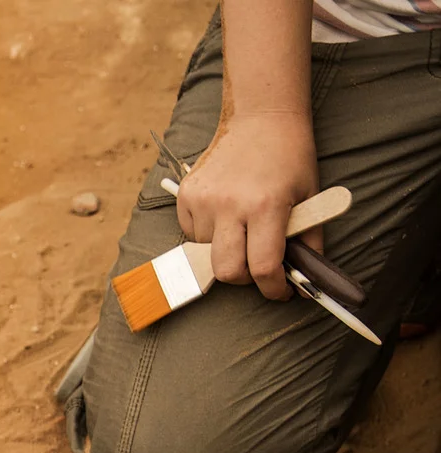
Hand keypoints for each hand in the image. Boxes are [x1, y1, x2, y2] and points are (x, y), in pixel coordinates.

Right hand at [179, 111, 320, 299]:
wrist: (260, 118)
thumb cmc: (289, 156)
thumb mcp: (309, 195)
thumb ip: (308, 239)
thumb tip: (306, 277)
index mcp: (266, 205)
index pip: (263, 267)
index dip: (274, 287)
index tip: (281, 291)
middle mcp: (230, 205)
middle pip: (227, 271)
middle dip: (244, 278)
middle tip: (257, 267)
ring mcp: (203, 200)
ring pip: (207, 253)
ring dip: (226, 251)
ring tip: (242, 227)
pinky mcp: (186, 196)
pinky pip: (192, 234)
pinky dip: (208, 235)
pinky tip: (225, 214)